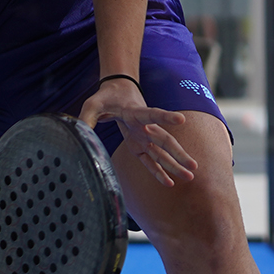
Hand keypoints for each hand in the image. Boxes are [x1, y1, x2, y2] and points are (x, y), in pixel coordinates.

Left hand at [78, 80, 197, 186]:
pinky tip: (170, 182)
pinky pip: (151, 160)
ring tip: (191, 177)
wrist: (118, 91)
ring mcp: (144, 137)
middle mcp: (144, 127)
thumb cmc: (105, 97)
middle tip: (193, 166)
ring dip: (175, 165)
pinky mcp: (139, 145)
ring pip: (162, 153)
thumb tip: (79, 132)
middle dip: (178, 153)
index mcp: (134, 112)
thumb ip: (86, 118)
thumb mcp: (92, 104)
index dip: (165, 117)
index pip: (152, 114)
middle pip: (164, 140)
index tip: (181, 120)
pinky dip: (159, 171)